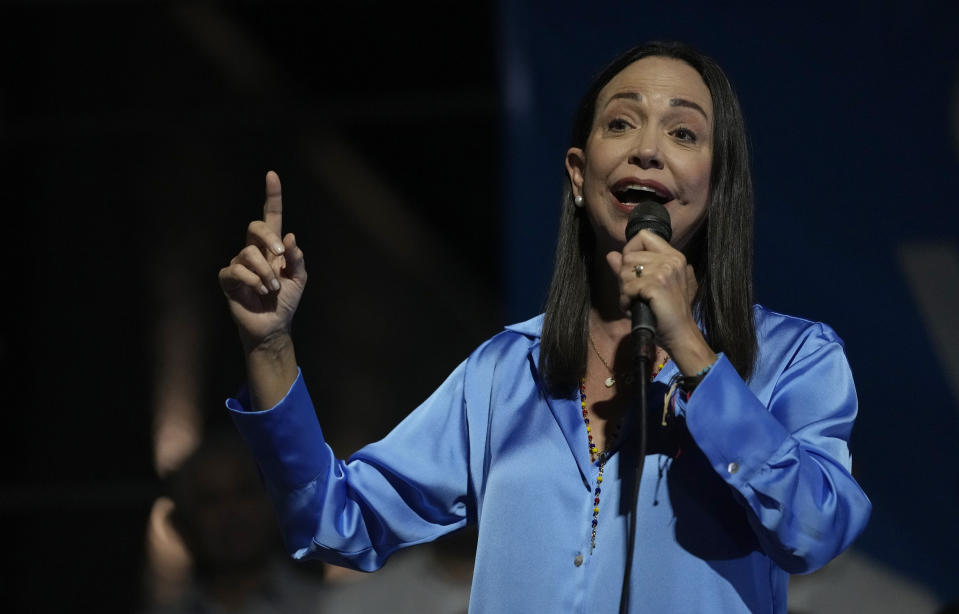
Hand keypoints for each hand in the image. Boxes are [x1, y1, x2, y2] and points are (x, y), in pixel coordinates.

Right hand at [218, 171, 306, 352]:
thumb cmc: (285, 301)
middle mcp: (254, 251)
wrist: (273, 325)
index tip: (272, 175)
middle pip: (255, 227)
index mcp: (273, 248)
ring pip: (248, 253)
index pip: (271, 217)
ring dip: (265, 272)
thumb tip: (289, 237)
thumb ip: (296, 258)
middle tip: (280, 256)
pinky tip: (260, 292)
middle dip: (268, 238)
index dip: (272, 196)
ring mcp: (239, 263)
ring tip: (272, 288)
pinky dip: (253, 281)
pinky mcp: (228, 279)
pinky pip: (237, 270)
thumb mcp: (299, 279)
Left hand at [606, 229, 710, 370]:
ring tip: (635, 300)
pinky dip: (625, 301)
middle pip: (629, 255)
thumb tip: (610, 255)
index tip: (633, 270)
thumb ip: (630, 268)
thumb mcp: (649, 285)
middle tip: (635, 292)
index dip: (630, 250)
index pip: (643, 235)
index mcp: (672, 256)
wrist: (679, 333)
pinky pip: (627, 287)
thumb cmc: (664, 310)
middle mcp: (670, 260)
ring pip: (624, 271)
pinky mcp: (656, 285)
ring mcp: (664, 271)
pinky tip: (633, 307)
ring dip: (624, 290)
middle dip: (624, 276)